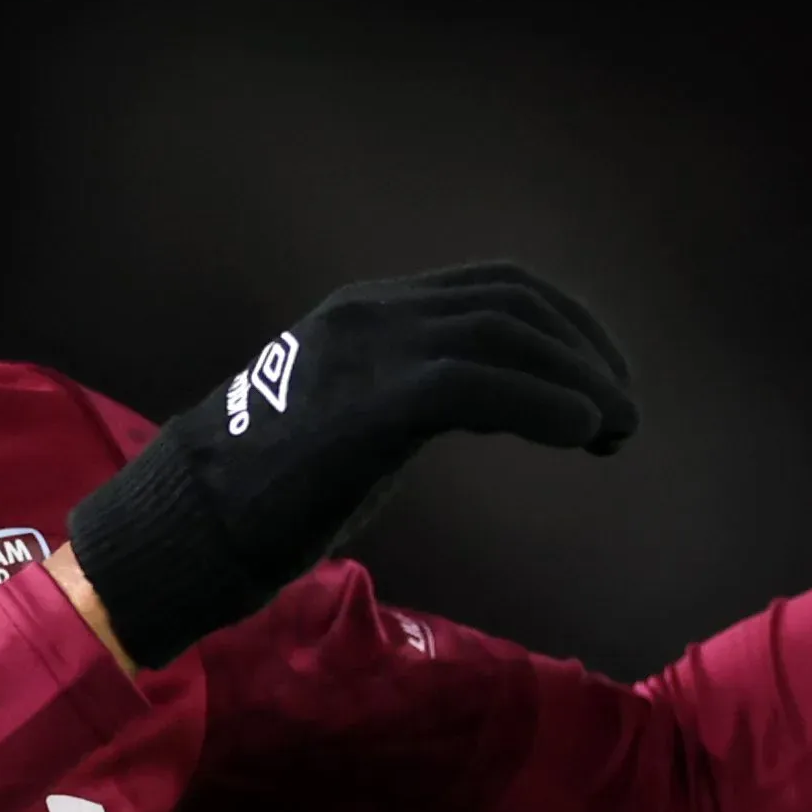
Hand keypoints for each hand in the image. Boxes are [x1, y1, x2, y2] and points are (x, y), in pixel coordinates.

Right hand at [65, 262, 637, 667]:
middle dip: (585, 351)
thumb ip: (412, 398)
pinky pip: (477, 383)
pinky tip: (580, 433)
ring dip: (579, 380)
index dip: (567, 329)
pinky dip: (544, 403)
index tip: (601, 384)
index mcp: (371, 311)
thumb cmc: (263, 492)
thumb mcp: (354, 422)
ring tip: (617, 428)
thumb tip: (488, 408)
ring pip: (505, 336)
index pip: (497, 289)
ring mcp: (368, 351)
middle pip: (514, 303)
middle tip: (624, 411)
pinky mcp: (367, 403)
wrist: (187, 523)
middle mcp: (374, 313)